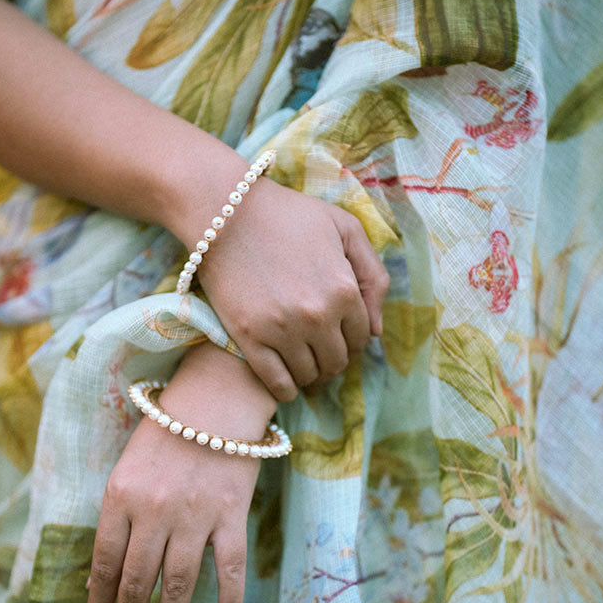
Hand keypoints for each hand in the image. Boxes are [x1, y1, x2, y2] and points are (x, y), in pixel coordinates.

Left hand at [86, 344, 274, 602]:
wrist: (215, 399)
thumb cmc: (165, 432)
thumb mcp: (126, 469)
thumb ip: (116, 518)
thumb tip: (102, 578)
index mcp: (119, 497)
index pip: (102, 564)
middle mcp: (153, 511)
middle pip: (135, 582)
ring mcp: (194, 516)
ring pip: (176, 587)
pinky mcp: (231, 517)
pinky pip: (229, 573)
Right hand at [194, 178, 389, 401]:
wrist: (225, 212)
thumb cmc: (287, 215)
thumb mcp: (344, 228)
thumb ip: (372, 274)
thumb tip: (377, 329)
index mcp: (345, 290)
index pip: (362, 338)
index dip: (353, 339)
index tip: (339, 335)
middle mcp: (318, 316)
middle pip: (337, 362)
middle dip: (333, 359)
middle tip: (319, 350)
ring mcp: (282, 330)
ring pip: (309, 375)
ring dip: (310, 374)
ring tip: (302, 362)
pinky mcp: (249, 338)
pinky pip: (277, 383)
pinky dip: (286, 390)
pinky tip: (286, 384)